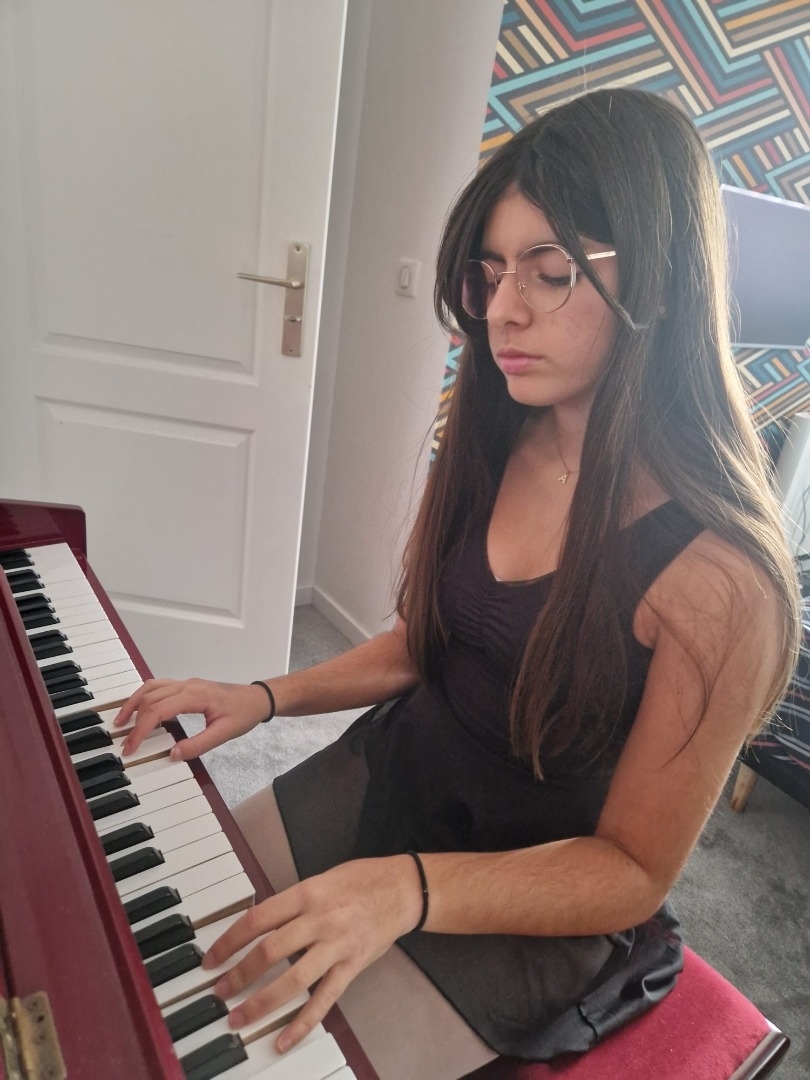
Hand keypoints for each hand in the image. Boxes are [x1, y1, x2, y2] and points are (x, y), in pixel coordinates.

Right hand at [114, 678, 270, 757]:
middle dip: (134, 721)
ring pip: (151, 687)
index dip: (141, 730)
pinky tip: (139, 708)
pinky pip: (159, 686)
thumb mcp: (224, 733)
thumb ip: (198, 745)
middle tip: (125, 742)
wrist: (257, 699)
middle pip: (150, 698)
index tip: (132, 747)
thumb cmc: (243, 713)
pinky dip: (144, 696)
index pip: (158, 710)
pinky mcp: (187, 686)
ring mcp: (186, 683)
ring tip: (122, 721)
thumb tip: (173, 754)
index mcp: (195, 695)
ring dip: (134, 703)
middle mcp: (187, 685)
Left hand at [203, 855, 425, 1052]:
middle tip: (220, 991)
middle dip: (239, 974)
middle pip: (270, 951)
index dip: (230, 941)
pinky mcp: (352, 967)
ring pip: (293, 980)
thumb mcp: (321, 880)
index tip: (212, 958)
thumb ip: (292, 904)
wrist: (402, 888)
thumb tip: (259, 927)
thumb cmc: (361, 880)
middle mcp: (320, 919)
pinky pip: (324, 1000)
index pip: (258, 919)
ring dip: (262, 1002)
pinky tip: (283, 1039)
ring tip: (239, 1017)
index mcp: (307, 893)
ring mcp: (337, 946)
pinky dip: (302, 1023)